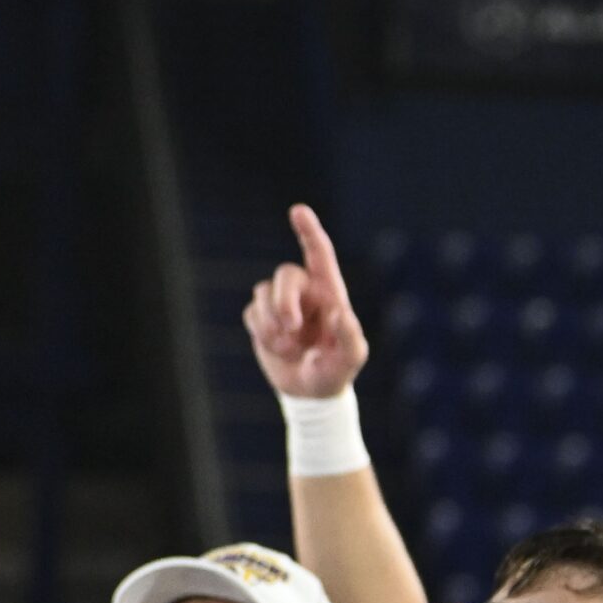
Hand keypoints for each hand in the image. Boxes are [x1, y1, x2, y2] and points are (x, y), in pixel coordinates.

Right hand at [244, 203, 368, 399]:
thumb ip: (350, 336)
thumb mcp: (352, 359)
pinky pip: (250, 313)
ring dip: (271, 324)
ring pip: (262, 293)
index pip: (319, 254)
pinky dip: (261, 333)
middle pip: (285, 274)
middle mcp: (305, 292)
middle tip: (292, 329)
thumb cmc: (336, 371)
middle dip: (284, 301)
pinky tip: (278, 350)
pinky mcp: (260, 318)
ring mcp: (280, 304)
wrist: (310, 392)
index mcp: (330, 292)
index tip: (297, 210)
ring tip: (289, 348)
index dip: (309, 230)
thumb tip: (339, 313)